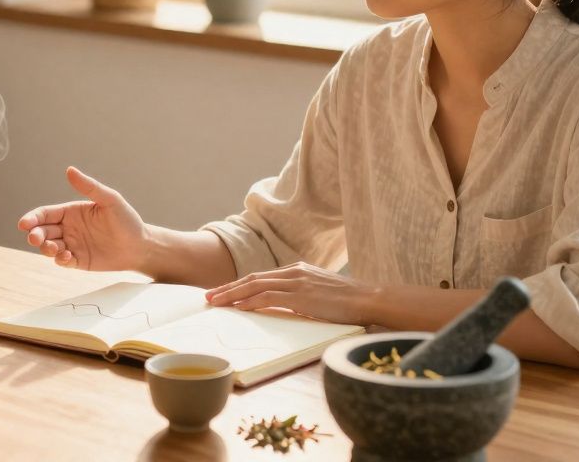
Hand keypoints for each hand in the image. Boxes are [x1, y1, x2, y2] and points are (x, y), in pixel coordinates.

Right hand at [17, 167, 147, 271]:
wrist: (140, 246)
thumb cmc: (126, 220)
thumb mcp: (110, 200)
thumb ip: (89, 187)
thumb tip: (69, 170)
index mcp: (71, 211)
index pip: (45, 214)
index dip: (32, 218)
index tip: (24, 224)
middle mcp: (68, 228)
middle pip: (42, 231)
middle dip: (34, 235)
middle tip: (34, 238)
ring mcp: (72, 245)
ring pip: (49, 247)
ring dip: (46, 248)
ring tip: (53, 249)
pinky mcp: (78, 261)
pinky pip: (62, 261)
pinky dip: (60, 260)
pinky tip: (66, 257)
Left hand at [204, 262, 379, 325]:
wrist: (369, 299)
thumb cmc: (349, 302)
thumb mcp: (320, 293)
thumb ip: (301, 295)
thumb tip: (285, 306)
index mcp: (297, 270)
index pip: (261, 277)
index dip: (239, 284)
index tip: (223, 292)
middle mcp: (293, 272)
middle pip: (252, 278)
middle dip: (228, 287)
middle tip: (209, 297)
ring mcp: (296, 281)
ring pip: (255, 285)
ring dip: (232, 294)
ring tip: (215, 302)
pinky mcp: (300, 295)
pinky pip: (268, 297)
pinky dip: (250, 301)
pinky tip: (238, 307)